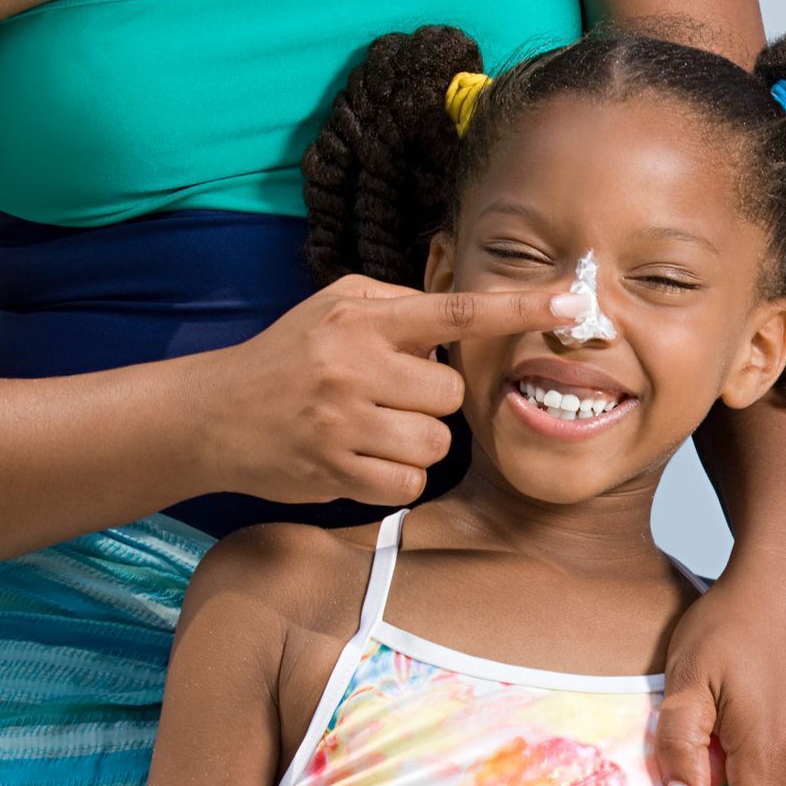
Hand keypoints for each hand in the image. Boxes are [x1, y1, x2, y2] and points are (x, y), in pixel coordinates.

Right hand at [195, 273, 587, 505]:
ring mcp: (343, 422)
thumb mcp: (333, 305)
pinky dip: (395, 475)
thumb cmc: (286, 355)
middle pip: (449, 394)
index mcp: (362, 319)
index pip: (455, 312)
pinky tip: (360, 458)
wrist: (212, 415)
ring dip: (416, 441)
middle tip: (388, 396)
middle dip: (429, 400)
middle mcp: (354, 366)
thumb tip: (458, 318)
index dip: (519, 308)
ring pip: (435, 443)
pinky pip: (408, 482)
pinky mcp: (335, 471)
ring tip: (371, 428)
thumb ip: (397, 305)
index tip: (573, 303)